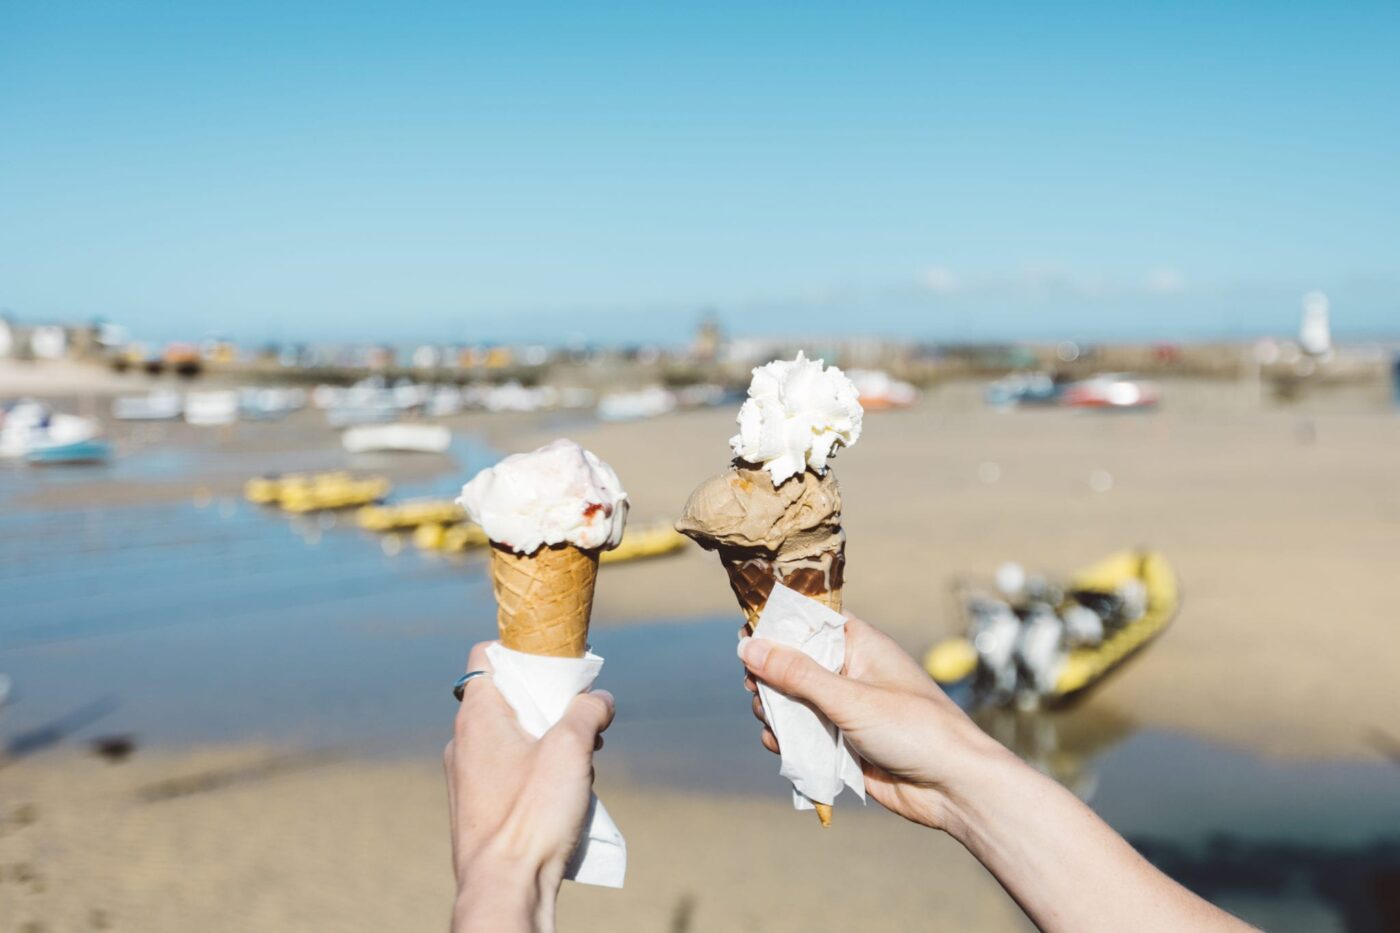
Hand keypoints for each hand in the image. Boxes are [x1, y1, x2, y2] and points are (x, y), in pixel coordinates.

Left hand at [445, 641, 614, 932]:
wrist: (504, 889)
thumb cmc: (530, 816)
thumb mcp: (571, 749)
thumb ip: (588, 711)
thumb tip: (600, 699)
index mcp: (477, 716)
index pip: (485, 655)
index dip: (519, 648)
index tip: (554, 660)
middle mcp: (462, 743)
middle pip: (506, 699)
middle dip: (548, 704)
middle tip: (580, 721)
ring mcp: (466, 778)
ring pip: (510, 739)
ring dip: (546, 742)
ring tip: (578, 766)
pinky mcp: (477, 809)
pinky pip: (508, 774)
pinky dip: (535, 773)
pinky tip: (561, 797)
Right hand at [739, 614, 1006, 833]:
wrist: (953, 788)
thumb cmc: (915, 729)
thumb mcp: (850, 697)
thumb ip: (797, 673)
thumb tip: (748, 646)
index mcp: (858, 644)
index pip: (809, 620)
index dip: (776, 625)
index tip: (745, 636)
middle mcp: (849, 672)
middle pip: (791, 663)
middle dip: (768, 677)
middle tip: (756, 691)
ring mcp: (844, 709)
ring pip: (792, 702)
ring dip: (775, 713)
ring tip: (774, 725)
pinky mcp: (841, 743)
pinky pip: (801, 735)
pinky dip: (787, 741)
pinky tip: (782, 749)